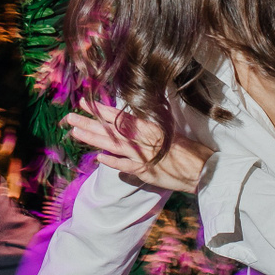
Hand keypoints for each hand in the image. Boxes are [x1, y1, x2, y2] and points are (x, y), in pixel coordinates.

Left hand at [65, 100, 211, 193]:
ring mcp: (145, 155)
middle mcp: (146, 139)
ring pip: (115, 145)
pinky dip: (113, 162)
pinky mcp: (147, 171)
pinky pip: (126, 167)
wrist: (205, 170)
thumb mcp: (169, 132)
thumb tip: (130, 121)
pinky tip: (98, 158)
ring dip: (94, 138)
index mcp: (151, 127)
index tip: (85, 103)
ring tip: (76, 132)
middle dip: (90, 123)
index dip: (102, 110)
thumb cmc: (188, 150)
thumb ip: (148, 128)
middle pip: (113, 130)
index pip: (122, 117)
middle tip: (70, 117)